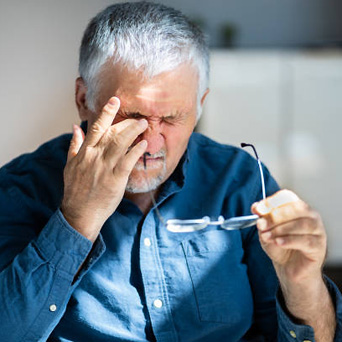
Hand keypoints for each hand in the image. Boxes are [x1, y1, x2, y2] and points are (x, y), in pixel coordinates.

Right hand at [61, 97, 147, 241]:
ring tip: (144, 124)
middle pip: (112, 132)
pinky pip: (128, 161)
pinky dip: (136, 150)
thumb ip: (74, 145)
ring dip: (134, 131)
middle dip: (127, 122)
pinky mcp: (115, 179)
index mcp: (84, 152)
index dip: (106, 112)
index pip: (96, 127)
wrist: (80, 213)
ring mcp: (105, 167)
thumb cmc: (75, 190)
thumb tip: (75, 127)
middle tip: (139, 117)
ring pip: (120, 143)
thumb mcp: (69, 165)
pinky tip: (144, 143)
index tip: (115, 100)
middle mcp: (94, 156)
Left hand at [252, 189, 326, 284]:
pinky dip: (289, 240)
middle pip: (296, 208)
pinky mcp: (319, 247)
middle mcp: (311, 216)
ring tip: (267, 236)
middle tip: (261, 225)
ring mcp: (318, 231)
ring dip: (280, 230)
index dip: (272, 201)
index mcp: (298, 207)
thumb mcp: (266, 230)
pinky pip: (305, 241)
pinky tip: (278, 242)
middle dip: (275, 216)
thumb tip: (256, 208)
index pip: (287, 197)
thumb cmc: (279, 245)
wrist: (288, 268)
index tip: (258, 209)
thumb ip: (262, 218)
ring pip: (301, 224)